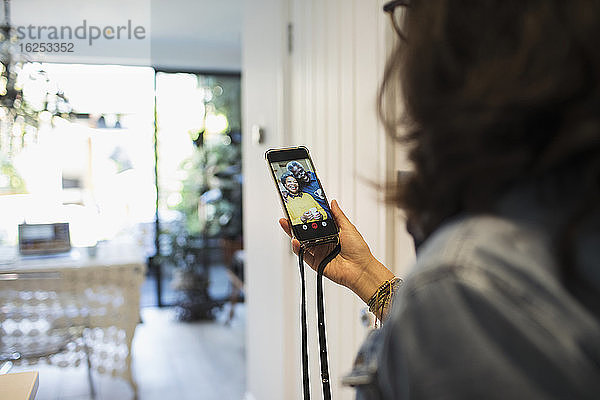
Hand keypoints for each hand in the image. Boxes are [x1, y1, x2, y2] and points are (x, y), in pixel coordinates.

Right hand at [279, 199, 394, 302]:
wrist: (360, 269)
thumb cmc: (358, 250)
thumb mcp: (348, 228)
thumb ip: (338, 215)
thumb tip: (333, 202)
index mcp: (331, 232)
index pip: (315, 222)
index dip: (307, 215)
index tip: (299, 207)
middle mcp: (323, 242)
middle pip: (305, 231)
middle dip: (295, 223)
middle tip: (287, 215)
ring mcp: (319, 252)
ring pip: (302, 242)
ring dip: (293, 233)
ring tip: (286, 224)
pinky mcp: (315, 262)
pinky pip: (303, 254)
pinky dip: (297, 248)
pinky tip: (295, 241)